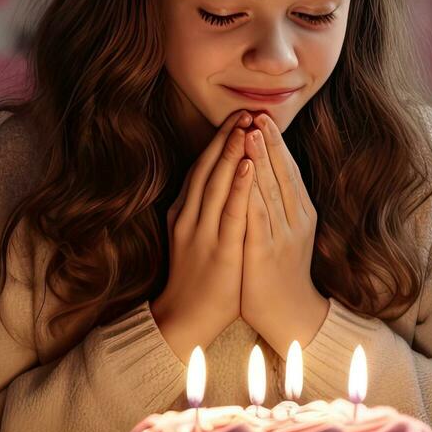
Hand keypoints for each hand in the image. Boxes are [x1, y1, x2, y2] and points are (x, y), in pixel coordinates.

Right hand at [151, 110, 255, 358]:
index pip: (200, 169)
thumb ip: (199, 212)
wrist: (184, 320)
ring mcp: (203, 233)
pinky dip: (240, 185)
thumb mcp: (190, 238)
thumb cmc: (195, 281)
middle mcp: (189, 217)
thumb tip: (213, 186)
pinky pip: (231, 212)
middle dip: (226, 138)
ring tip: (247, 125)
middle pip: (208, 169)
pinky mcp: (219, 251)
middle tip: (244, 111)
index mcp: (183, 213)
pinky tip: (248, 164)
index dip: (217, 143)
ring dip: (232, 151)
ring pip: (218, 183)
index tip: (234, 120)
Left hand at [241, 114, 328, 350]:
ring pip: (270, 190)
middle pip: (282, 174)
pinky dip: (250, 192)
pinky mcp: (264, 252)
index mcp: (301, 214)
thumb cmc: (282, 273)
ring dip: (260, 159)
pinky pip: (256, 216)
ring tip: (251, 132)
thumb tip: (267, 173)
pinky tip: (243, 174)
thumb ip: (281, 205)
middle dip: (269, 142)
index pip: (288, 170)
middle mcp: (296, 221)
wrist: (291, 316)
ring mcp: (282, 236)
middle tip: (259, 113)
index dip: (276, 143)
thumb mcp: (287, 233)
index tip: (264, 117)